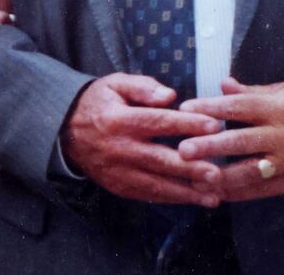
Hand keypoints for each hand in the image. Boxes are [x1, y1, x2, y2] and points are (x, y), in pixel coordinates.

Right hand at [61, 73, 222, 206]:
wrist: (66, 131)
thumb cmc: (99, 102)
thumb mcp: (116, 84)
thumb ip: (143, 87)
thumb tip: (170, 96)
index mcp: (120, 120)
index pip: (159, 122)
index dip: (187, 124)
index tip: (213, 126)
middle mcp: (120, 149)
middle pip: (160, 160)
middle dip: (190, 168)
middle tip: (217, 173)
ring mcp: (119, 172)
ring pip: (157, 185)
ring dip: (186, 192)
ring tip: (214, 195)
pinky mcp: (119, 187)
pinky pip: (148, 195)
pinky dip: (172, 199)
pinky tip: (193, 200)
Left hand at [178, 77, 283, 199]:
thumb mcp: (283, 90)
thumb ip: (250, 91)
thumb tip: (222, 83)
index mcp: (275, 107)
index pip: (237, 106)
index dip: (210, 108)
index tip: (185, 109)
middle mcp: (280, 134)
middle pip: (239, 141)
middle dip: (209, 146)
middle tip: (183, 150)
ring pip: (249, 170)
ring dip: (220, 176)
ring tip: (195, 178)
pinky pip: (263, 190)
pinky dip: (240, 193)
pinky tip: (218, 193)